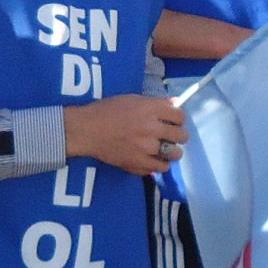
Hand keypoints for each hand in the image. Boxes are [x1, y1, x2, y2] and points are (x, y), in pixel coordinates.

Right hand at [65, 93, 186, 175]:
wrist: (86, 130)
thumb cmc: (107, 111)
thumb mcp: (132, 99)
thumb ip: (155, 103)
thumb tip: (176, 103)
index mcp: (150, 110)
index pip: (179, 115)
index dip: (179, 118)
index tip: (174, 121)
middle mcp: (151, 128)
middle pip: (181, 135)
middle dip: (179, 135)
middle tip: (172, 136)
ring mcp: (146, 148)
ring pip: (174, 153)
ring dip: (173, 151)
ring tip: (166, 150)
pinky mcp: (138, 163)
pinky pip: (161, 168)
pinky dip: (160, 164)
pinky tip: (155, 159)